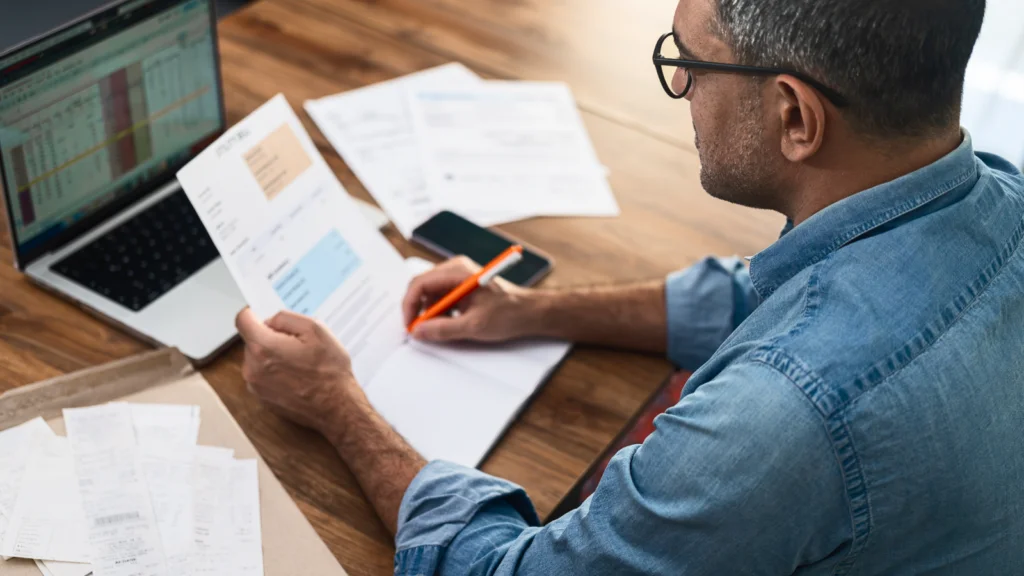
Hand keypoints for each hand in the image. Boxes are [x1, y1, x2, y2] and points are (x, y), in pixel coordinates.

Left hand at [235, 308, 363, 434]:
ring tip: (300, 363)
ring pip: (257, 359)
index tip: (264, 316)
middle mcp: (253, 368)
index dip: (255, 313)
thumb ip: (286, 318)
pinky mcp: (262, 399)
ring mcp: (256, 387)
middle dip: (270, 337)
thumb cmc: (330, 372)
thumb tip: (270, 320)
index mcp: (263, 348)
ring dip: (273, 356)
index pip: (242, 320)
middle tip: (296, 344)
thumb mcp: (316, 330)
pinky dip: (275, 373)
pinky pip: (262, 376)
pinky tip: (297, 377)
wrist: (338, 408)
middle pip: (251, 340)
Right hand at [402, 256, 536, 342]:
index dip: (410, 305)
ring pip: (430, 294)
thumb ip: (443, 329)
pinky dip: (440, 312)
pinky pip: (441, 297)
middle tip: (420, 331)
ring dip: (430, 313)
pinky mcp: (462, 286)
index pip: (419, 283)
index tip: (410, 325)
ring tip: (439, 329)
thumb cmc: (508, 314)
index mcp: (458, 272)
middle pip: (422, 287)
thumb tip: (418, 331)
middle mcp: (455, 269)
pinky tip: (451, 324)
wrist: (529, 312)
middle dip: (418, 310)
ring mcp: (458, 276)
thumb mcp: (474, 326)